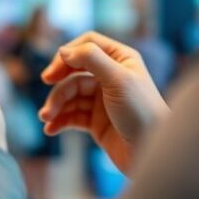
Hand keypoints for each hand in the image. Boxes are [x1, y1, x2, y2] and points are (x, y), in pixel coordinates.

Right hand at [39, 32, 168, 174]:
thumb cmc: (141, 112)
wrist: (153, 153)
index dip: (67, 54)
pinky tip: (50, 129)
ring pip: (70, 94)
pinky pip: (72, 115)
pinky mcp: (96, 121)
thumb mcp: (118, 79)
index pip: (87, 45)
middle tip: (45, 93)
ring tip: (46, 118)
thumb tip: (63, 50)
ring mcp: (102, 99)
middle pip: (74, 71)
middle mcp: (110, 76)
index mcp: (120, 59)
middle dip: (58, 84)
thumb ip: (90, 58)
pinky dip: (59, 120)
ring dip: (55, 105)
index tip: (54, 72)